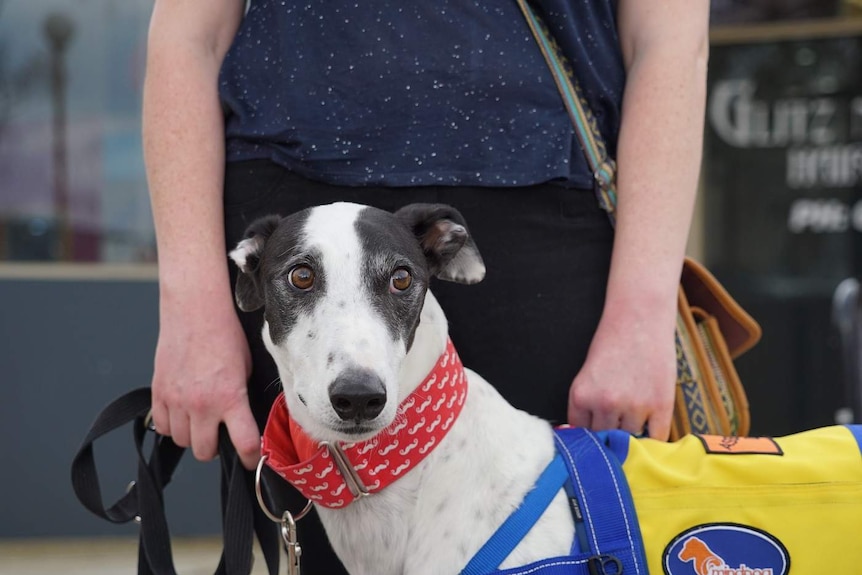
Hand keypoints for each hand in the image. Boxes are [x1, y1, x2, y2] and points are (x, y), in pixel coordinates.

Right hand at [150, 293, 260, 468]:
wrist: (195, 311)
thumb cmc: (225, 335)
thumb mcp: (247, 368)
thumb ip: (243, 398)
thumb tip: (245, 421)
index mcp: (230, 398)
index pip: (244, 444)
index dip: (250, 458)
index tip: (251, 460)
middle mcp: (201, 404)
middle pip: (205, 452)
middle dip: (216, 448)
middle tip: (222, 435)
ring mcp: (177, 400)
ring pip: (182, 442)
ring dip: (193, 436)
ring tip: (202, 419)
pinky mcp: (159, 393)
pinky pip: (162, 427)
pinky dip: (172, 425)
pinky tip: (183, 411)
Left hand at [567, 312, 675, 439]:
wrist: (639, 318)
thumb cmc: (611, 343)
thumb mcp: (587, 375)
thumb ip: (587, 407)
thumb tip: (591, 441)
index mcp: (581, 396)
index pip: (582, 434)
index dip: (590, 435)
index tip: (597, 435)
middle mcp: (605, 404)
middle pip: (605, 440)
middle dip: (610, 435)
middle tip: (618, 426)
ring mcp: (634, 406)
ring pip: (631, 440)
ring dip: (633, 434)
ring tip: (636, 417)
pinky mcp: (661, 405)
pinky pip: (656, 438)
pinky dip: (655, 439)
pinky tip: (652, 429)